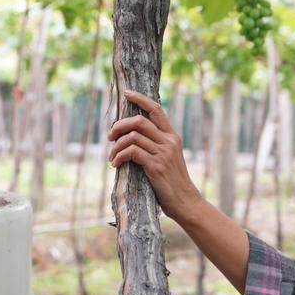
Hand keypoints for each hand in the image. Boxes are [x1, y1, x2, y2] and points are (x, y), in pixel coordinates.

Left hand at [107, 90, 202, 222]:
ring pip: (132, 137)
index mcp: (172, 136)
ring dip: (116, 146)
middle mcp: (169, 141)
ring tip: (111, 156)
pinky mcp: (156, 166)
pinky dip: (120, 156)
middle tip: (109, 136)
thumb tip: (131, 136)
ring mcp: (163, 153)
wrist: (185, 201)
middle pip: (139, 121)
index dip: (140, 99)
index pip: (156, 109)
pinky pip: (132, 152)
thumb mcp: (169, 157)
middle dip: (119, 125)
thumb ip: (156, 144)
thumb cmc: (172, 181)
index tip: (127, 94)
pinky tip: (116, 164)